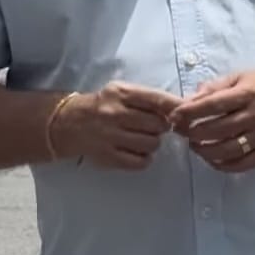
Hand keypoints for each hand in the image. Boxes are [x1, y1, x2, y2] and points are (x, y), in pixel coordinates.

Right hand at [50, 82, 181, 170]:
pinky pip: (140, 162)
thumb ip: (148, 99)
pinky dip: (144, 158)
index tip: (184, 114)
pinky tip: (136, 151)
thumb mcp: (122, 92)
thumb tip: (180, 109)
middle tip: (152, 127)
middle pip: (159, 125)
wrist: (70, 123)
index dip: (176, 108)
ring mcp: (111, 136)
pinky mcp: (108, 157)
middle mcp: (115, 113)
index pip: (157, 99)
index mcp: (121, 93)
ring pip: (152, 144)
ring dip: (152, 143)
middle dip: (161, 127)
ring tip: (142, 138)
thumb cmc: (104, 105)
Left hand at [168, 69, 254, 172]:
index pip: (213, 104)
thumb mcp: (240, 76)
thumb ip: (215, 87)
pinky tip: (213, 160)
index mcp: (247, 93)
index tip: (175, 117)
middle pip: (219, 129)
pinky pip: (246, 163)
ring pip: (230, 150)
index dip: (191, 112)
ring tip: (195, 146)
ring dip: (206, 151)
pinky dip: (226, 166)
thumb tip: (190, 100)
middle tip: (181, 132)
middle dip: (194, 133)